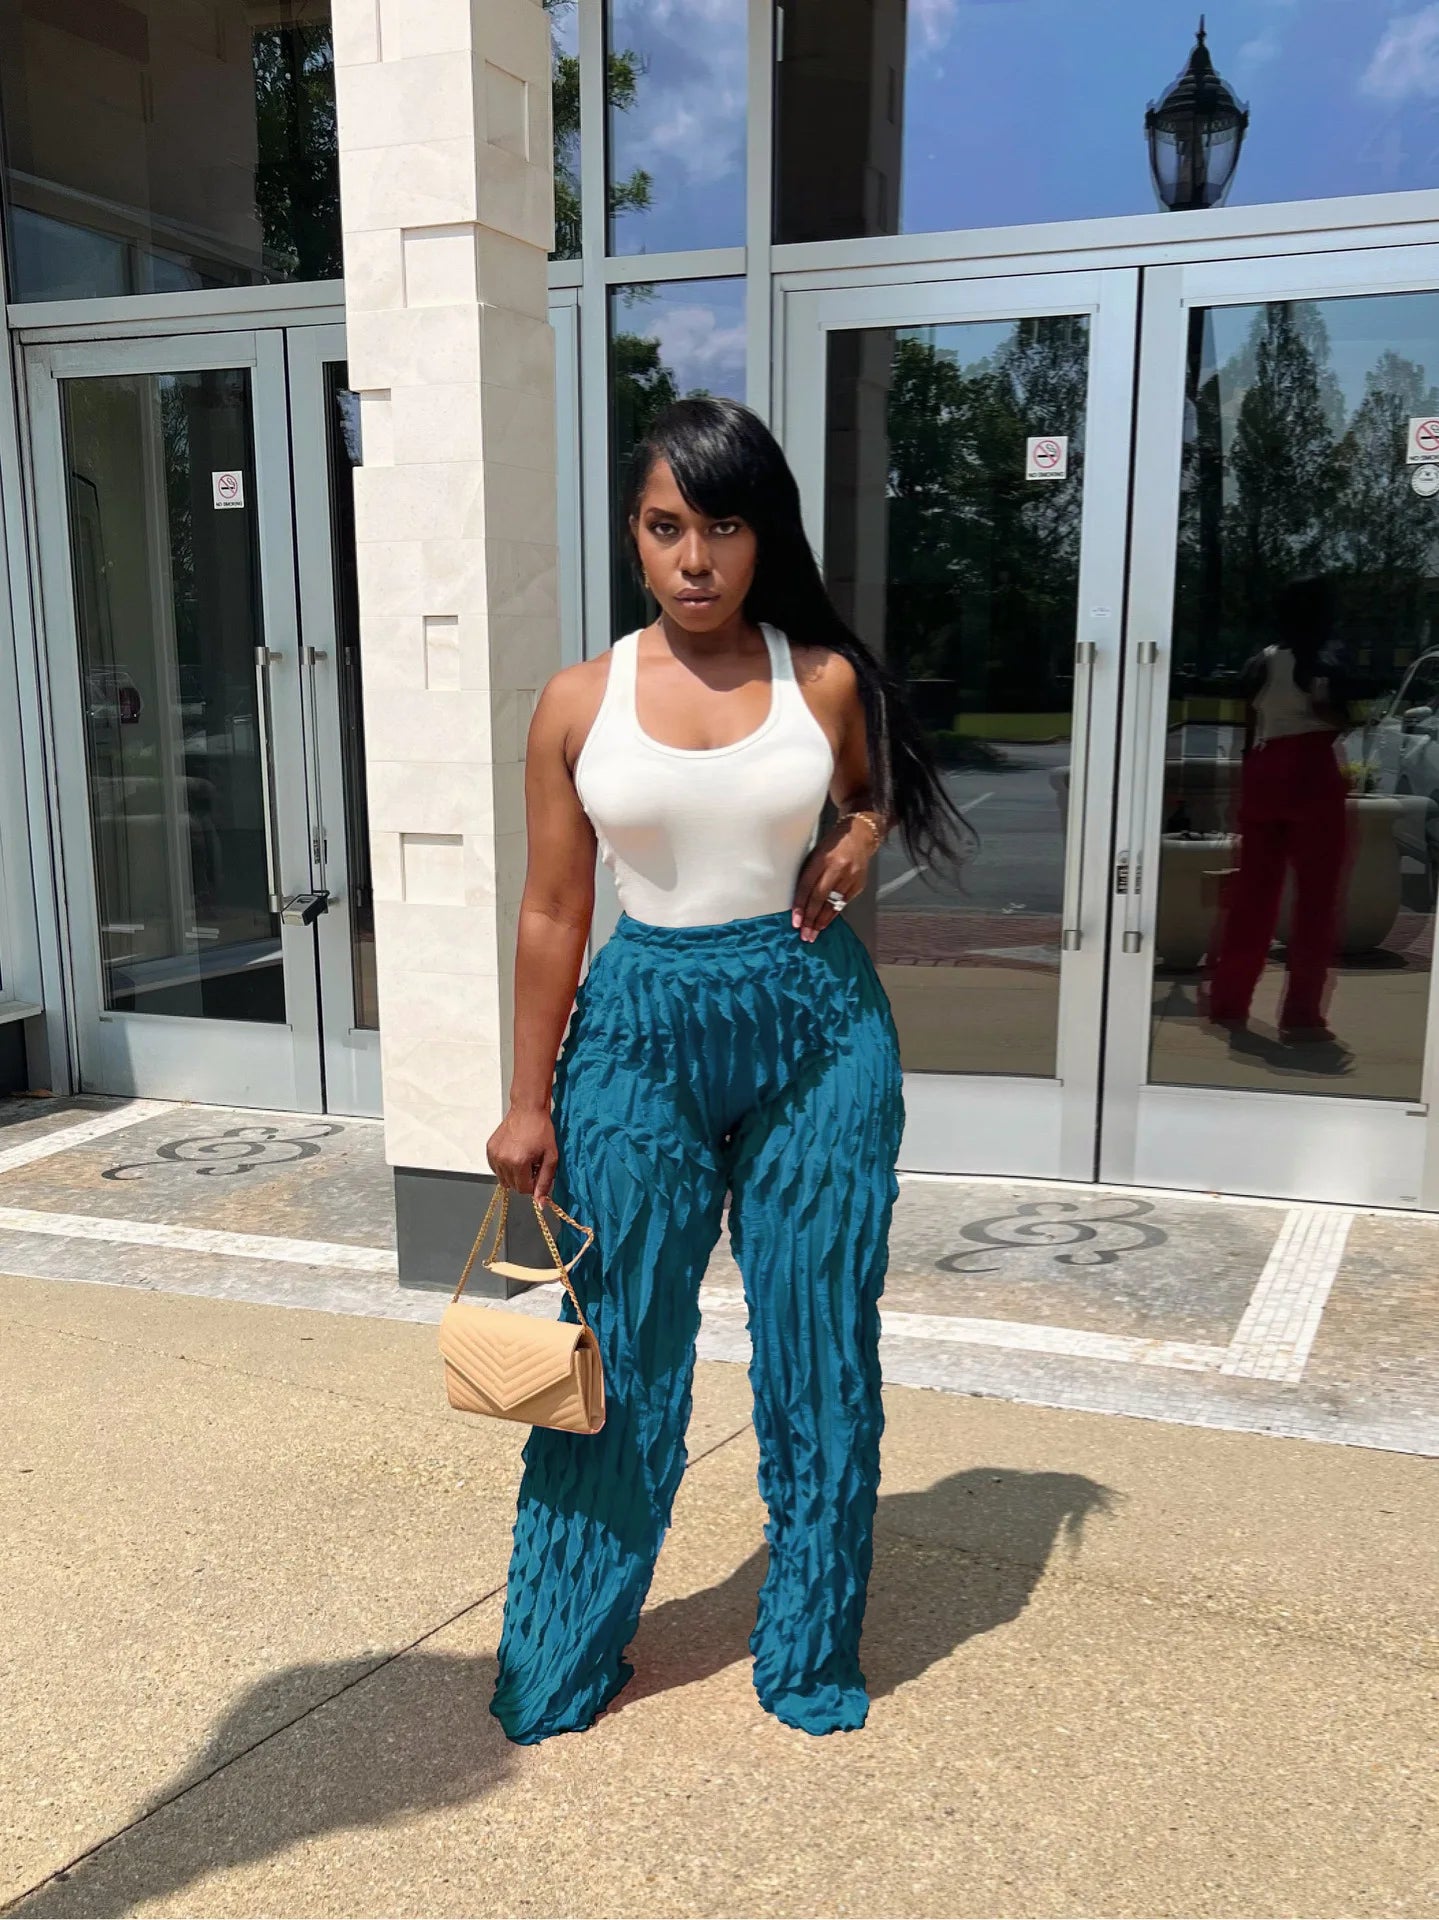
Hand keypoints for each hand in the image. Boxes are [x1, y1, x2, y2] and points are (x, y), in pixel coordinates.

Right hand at [486, 1103, 558, 1199]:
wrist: (528, 1110)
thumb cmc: (542, 1131)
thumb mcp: (551, 1157)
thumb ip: (545, 1182)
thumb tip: (540, 1204)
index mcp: (518, 1163)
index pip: (524, 1190)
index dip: (534, 1184)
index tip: (538, 1172)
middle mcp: (503, 1160)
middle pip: (512, 1186)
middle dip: (524, 1180)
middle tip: (532, 1164)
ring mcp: (494, 1155)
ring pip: (503, 1179)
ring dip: (514, 1174)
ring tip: (523, 1158)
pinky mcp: (489, 1149)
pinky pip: (495, 1169)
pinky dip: (505, 1167)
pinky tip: (514, 1155)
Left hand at [791, 819, 875, 942]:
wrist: (861, 835)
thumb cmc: (833, 843)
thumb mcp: (816, 853)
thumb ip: (809, 873)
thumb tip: (798, 900)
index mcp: (822, 858)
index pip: (807, 886)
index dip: (800, 905)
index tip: (795, 921)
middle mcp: (837, 868)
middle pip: (820, 898)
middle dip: (810, 919)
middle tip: (804, 935)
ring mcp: (850, 877)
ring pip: (833, 904)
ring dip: (821, 921)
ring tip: (813, 934)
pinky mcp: (859, 884)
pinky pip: (843, 903)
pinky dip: (833, 914)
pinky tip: (825, 923)